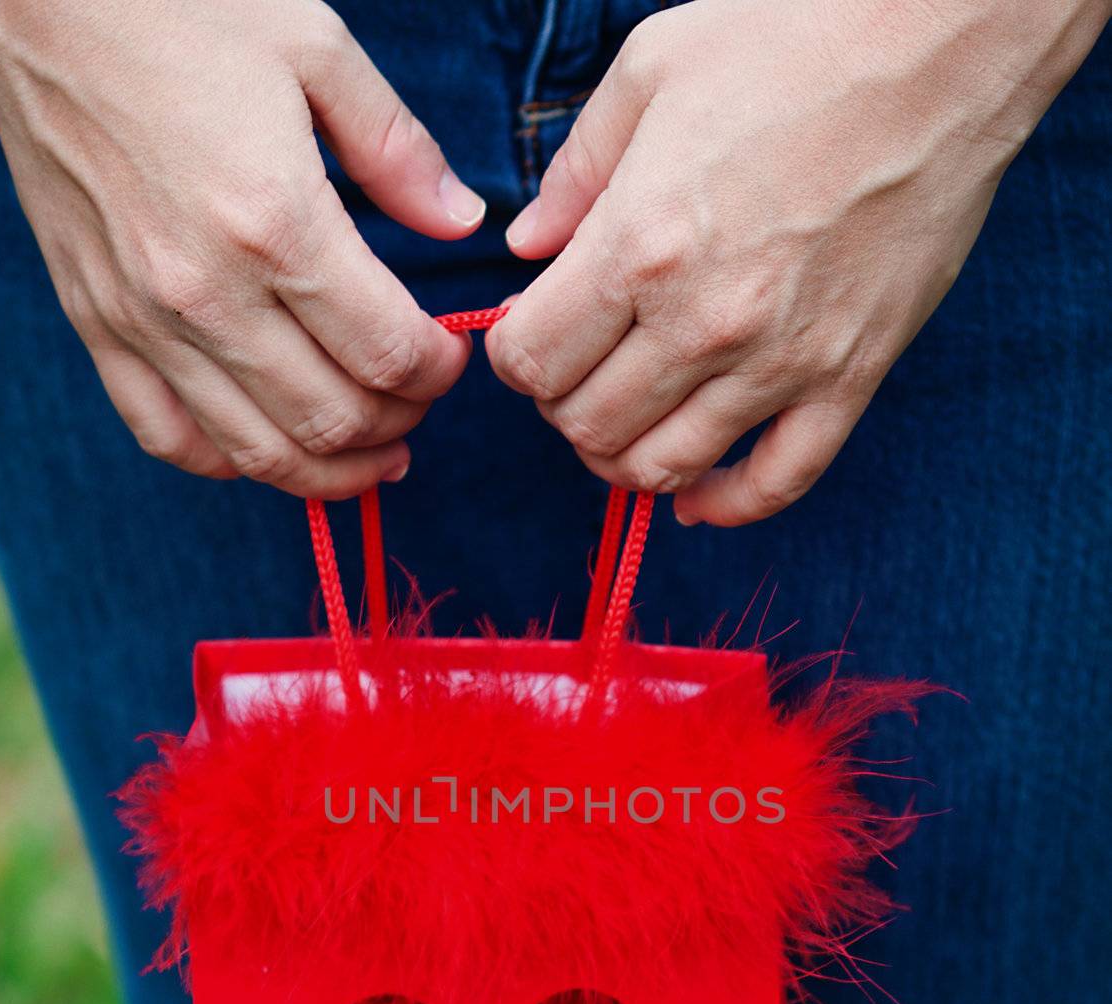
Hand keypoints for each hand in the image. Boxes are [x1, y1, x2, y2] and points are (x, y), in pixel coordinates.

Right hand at [0, 0, 484, 495]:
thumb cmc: (177, 5)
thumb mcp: (313, 48)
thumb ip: (397, 150)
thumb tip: (461, 223)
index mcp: (275, 222)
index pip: (388, 354)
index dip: (438, 370)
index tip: (449, 353)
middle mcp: (208, 292)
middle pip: (333, 420)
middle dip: (399, 424)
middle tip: (418, 398)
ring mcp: (145, 320)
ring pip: (260, 453)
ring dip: (332, 470)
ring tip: (372, 454)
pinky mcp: (97, 324)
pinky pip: (168, 437)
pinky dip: (231, 461)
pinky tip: (272, 444)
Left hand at [488, 0, 1107, 525]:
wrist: (940, 44)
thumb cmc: (793, 38)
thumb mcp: (651, 73)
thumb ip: (574, 173)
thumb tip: (525, 248)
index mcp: (640, 243)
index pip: (531, 360)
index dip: (514, 355)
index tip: (532, 331)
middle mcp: (704, 321)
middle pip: (587, 426)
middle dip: (562, 407)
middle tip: (580, 369)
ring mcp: (782, 362)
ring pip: (663, 468)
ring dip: (624, 459)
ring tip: (627, 420)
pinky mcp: (850, 378)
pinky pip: (778, 484)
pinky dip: (725, 505)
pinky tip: (695, 495)